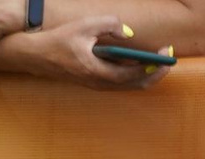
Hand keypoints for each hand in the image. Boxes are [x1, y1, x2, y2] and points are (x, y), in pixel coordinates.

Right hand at [22, 16, 165, 87]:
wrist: (35, 56)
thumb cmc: (59, 40)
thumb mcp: (86, 25)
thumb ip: (111, 24)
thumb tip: (129, 33)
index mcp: (97, 71)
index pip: (133, 74)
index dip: (154, 65)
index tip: (167, 51)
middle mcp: (98, 83)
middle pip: (135, 85)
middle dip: (156, 73)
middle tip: (169, 57)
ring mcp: (96, 85)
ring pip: (129, 87)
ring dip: (146, 75)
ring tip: (159, 60)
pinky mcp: (94, 83)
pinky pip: (121, 84)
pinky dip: (135, 75)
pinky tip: (141, 62)